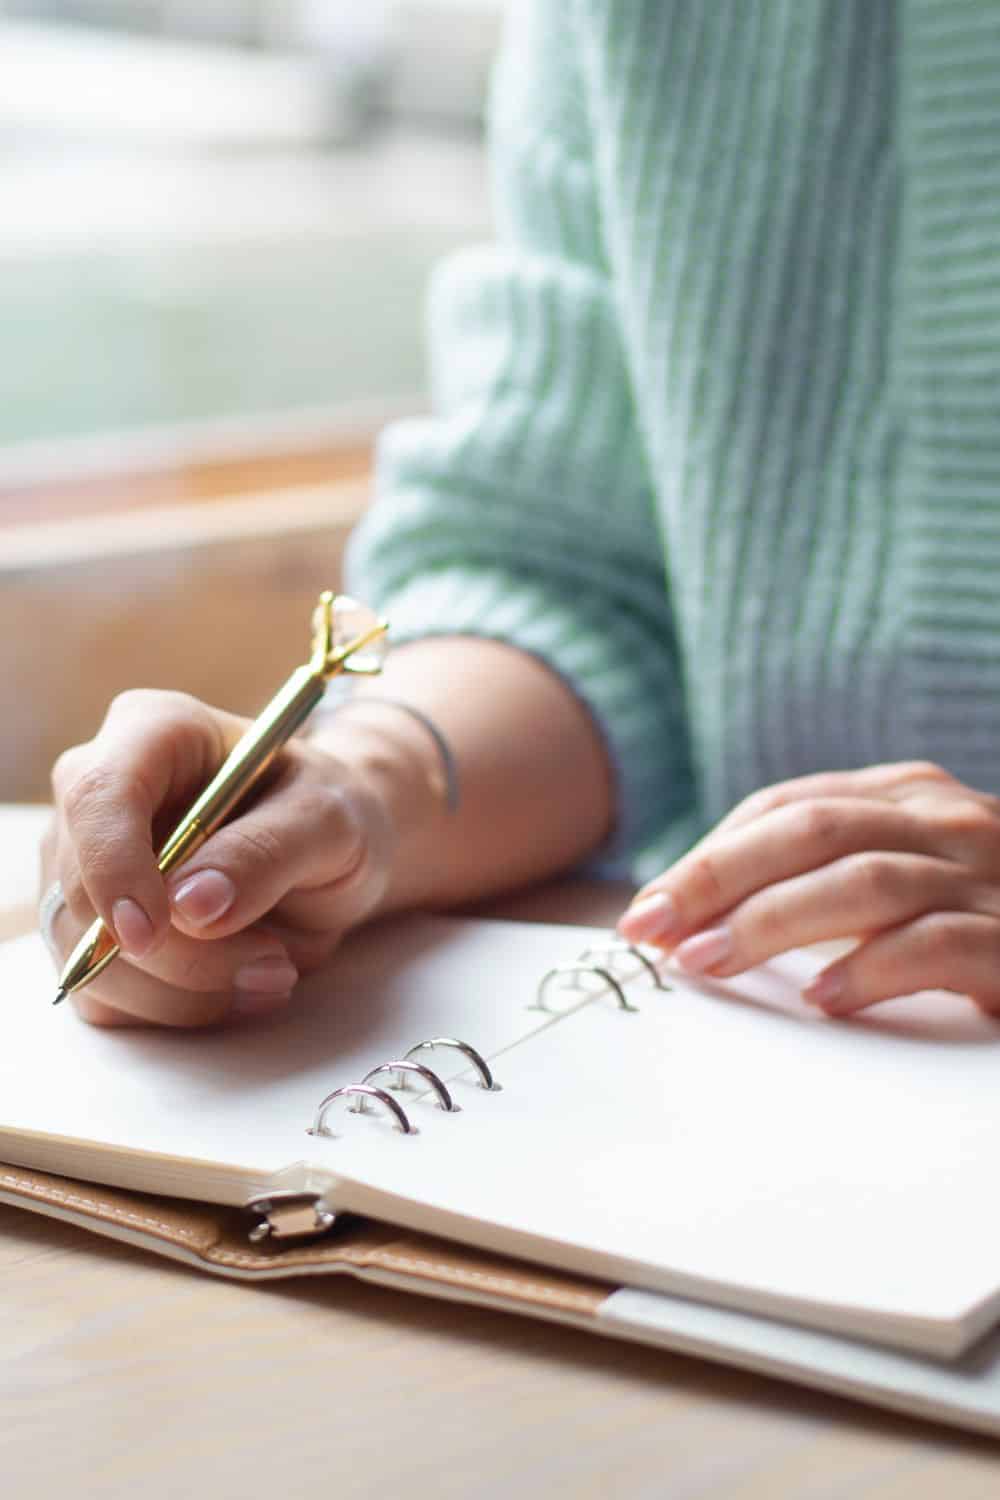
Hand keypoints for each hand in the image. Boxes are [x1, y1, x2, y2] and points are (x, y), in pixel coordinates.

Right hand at [41, 690, 394, 1027]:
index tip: (154, 932)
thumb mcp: (327, 819)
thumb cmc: (327, 812)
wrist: (329, 851)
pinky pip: (106, 994)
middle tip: (275, 964)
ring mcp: (84, 867)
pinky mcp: (91, 932)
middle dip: (180, 952)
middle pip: (87, 891)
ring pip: (91, 957)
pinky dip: (176, 1008)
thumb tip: (189, 907)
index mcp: (152, 732)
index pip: (97, 794)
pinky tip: (240, 986)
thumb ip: (266, 853)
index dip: (113, 866)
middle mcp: (99, 796)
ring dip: (185, 991)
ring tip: (274, 972)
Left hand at [617, 761, 999, 1015]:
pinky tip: (822, 1000)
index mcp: (907, 797)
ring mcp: (989, 876)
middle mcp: (946, 821)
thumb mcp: (903, 882)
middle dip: (718, 879)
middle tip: (651, 930)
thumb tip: (703, 923)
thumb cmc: (985, 923)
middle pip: (810, 831)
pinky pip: (938, 943)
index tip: (646, 907)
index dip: (709, 855)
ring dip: (773, 922)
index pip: (786, 808)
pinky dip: (872, 968)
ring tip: (709, 964)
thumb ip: (826, 883)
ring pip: (864, 880)